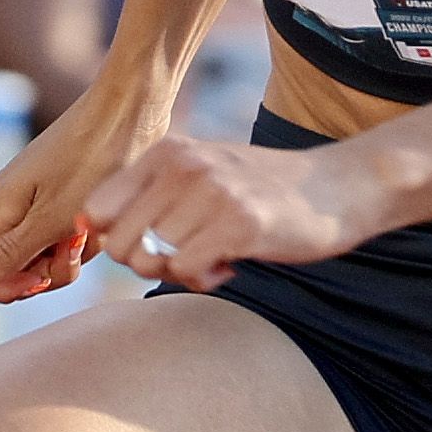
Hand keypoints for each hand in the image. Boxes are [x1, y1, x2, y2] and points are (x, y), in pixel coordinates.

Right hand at [0, 76, 174, 297]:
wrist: (130, 111)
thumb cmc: (92, 161)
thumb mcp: (51, 219)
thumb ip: (6, 255)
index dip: (3, 287)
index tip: (40, 276)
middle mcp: (6, 209)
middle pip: (10, 270)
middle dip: (46, 272)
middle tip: (73, 247)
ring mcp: (34, 204)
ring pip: (43, 257)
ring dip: (72, 254)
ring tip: (91, 226)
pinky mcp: (60, 200)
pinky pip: (65, 237)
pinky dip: (85, 237)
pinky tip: (100, 219)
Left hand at [77, 132, 379, 293]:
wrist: (337, 187)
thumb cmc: (262, 191)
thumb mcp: (202, 174)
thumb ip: (152, 195)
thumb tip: (94, 232)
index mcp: (167, 152)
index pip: (98, 210)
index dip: (117, 239)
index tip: (151, 245)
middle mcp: (183, 166)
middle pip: (120, 244)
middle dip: (147, 264)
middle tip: (185, 258)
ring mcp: (211, 192)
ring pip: (153, 261)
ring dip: (182, 272)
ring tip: (216, 255)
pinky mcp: (238, 222)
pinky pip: (186, 271)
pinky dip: (204, 279)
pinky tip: (231, 264)